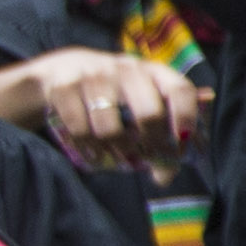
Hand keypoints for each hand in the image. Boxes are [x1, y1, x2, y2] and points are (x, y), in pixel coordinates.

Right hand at [0, 45, 208, 169]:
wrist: (58, 73)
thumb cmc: (113, 95)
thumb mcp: (139, 102)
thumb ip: (159, 133)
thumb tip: (166, 175)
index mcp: (153, 72)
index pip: (180, 89)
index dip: (187, 117)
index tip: (184, 143)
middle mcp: (126, 69)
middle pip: (149, 113)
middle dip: (151, 143)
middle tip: (147, 159)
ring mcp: (93, 76)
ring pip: (111, 128)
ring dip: (115, 150)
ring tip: (115, 155)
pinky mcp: (64, 87)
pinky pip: (80, 129)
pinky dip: (88, 148)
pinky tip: (92, 153)